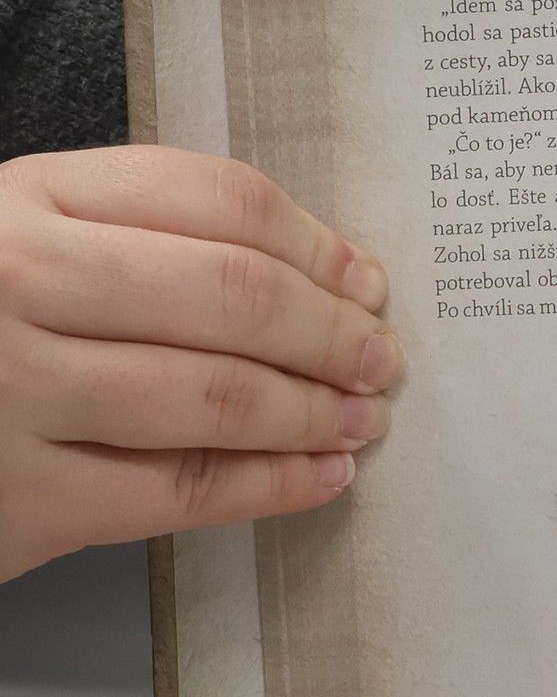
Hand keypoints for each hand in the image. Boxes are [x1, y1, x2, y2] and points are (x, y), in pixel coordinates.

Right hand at [0, 146, 401, 582]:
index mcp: (25, 199)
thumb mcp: (21, 239)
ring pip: (218, 397)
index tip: (364, 279)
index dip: (316, 244)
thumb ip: (141, 235)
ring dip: (315, 412)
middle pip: (234, 296)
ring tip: (360, 418)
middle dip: (332, 333)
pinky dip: (271, 486)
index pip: (215, 198)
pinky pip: (180, 491)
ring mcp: (12, 392)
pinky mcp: (19, 498)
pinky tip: (317, 477)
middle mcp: (17, 283)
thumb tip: (323, 274)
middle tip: (380, 357)